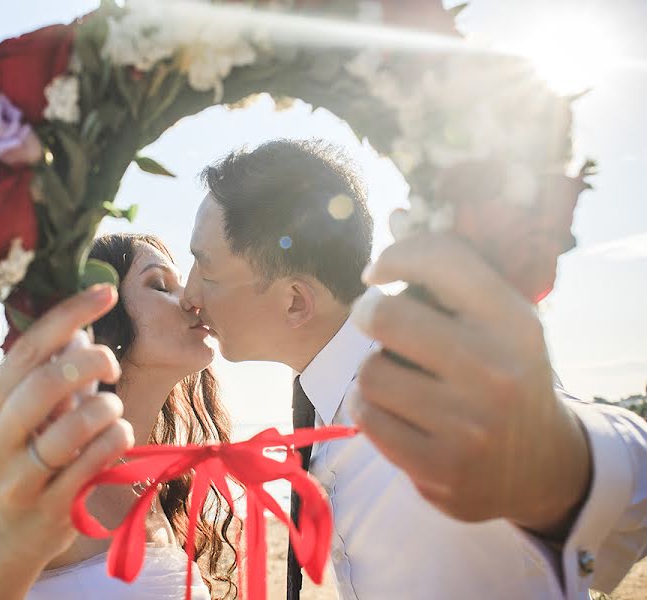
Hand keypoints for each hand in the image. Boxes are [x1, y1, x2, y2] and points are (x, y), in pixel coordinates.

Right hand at [0, 284, 133, 574]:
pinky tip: (118, 435)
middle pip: (45, 383)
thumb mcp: (30, 414)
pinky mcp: (50, 508)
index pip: (26, 349)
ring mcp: (18, 478)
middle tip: (112, 365)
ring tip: (112, 410)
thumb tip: (81, 323)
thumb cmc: (31, 456)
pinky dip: (116, 439)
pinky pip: (95, 461)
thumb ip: (51, 372)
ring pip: (74, 426)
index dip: (69, 315)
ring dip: (107, 408)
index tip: (106, 292)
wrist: (11, 534)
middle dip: (92, 362)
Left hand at [348, 233, 590, 535]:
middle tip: (374, 319)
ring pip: (370, 372)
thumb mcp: (497, 321)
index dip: (394, 255)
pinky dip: (368, 407)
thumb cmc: (505, 373)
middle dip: (368, 313)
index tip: (378, 272)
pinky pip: (367, 418)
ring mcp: (467, 425)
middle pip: (385, 317)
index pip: (441, 259)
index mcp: (513, 322)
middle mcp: (494, 370)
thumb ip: (449, 274)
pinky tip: (390, 408)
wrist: (540, 464)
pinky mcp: (439, 468)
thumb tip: (396, 215)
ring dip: (371, 369)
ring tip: (394, 375)